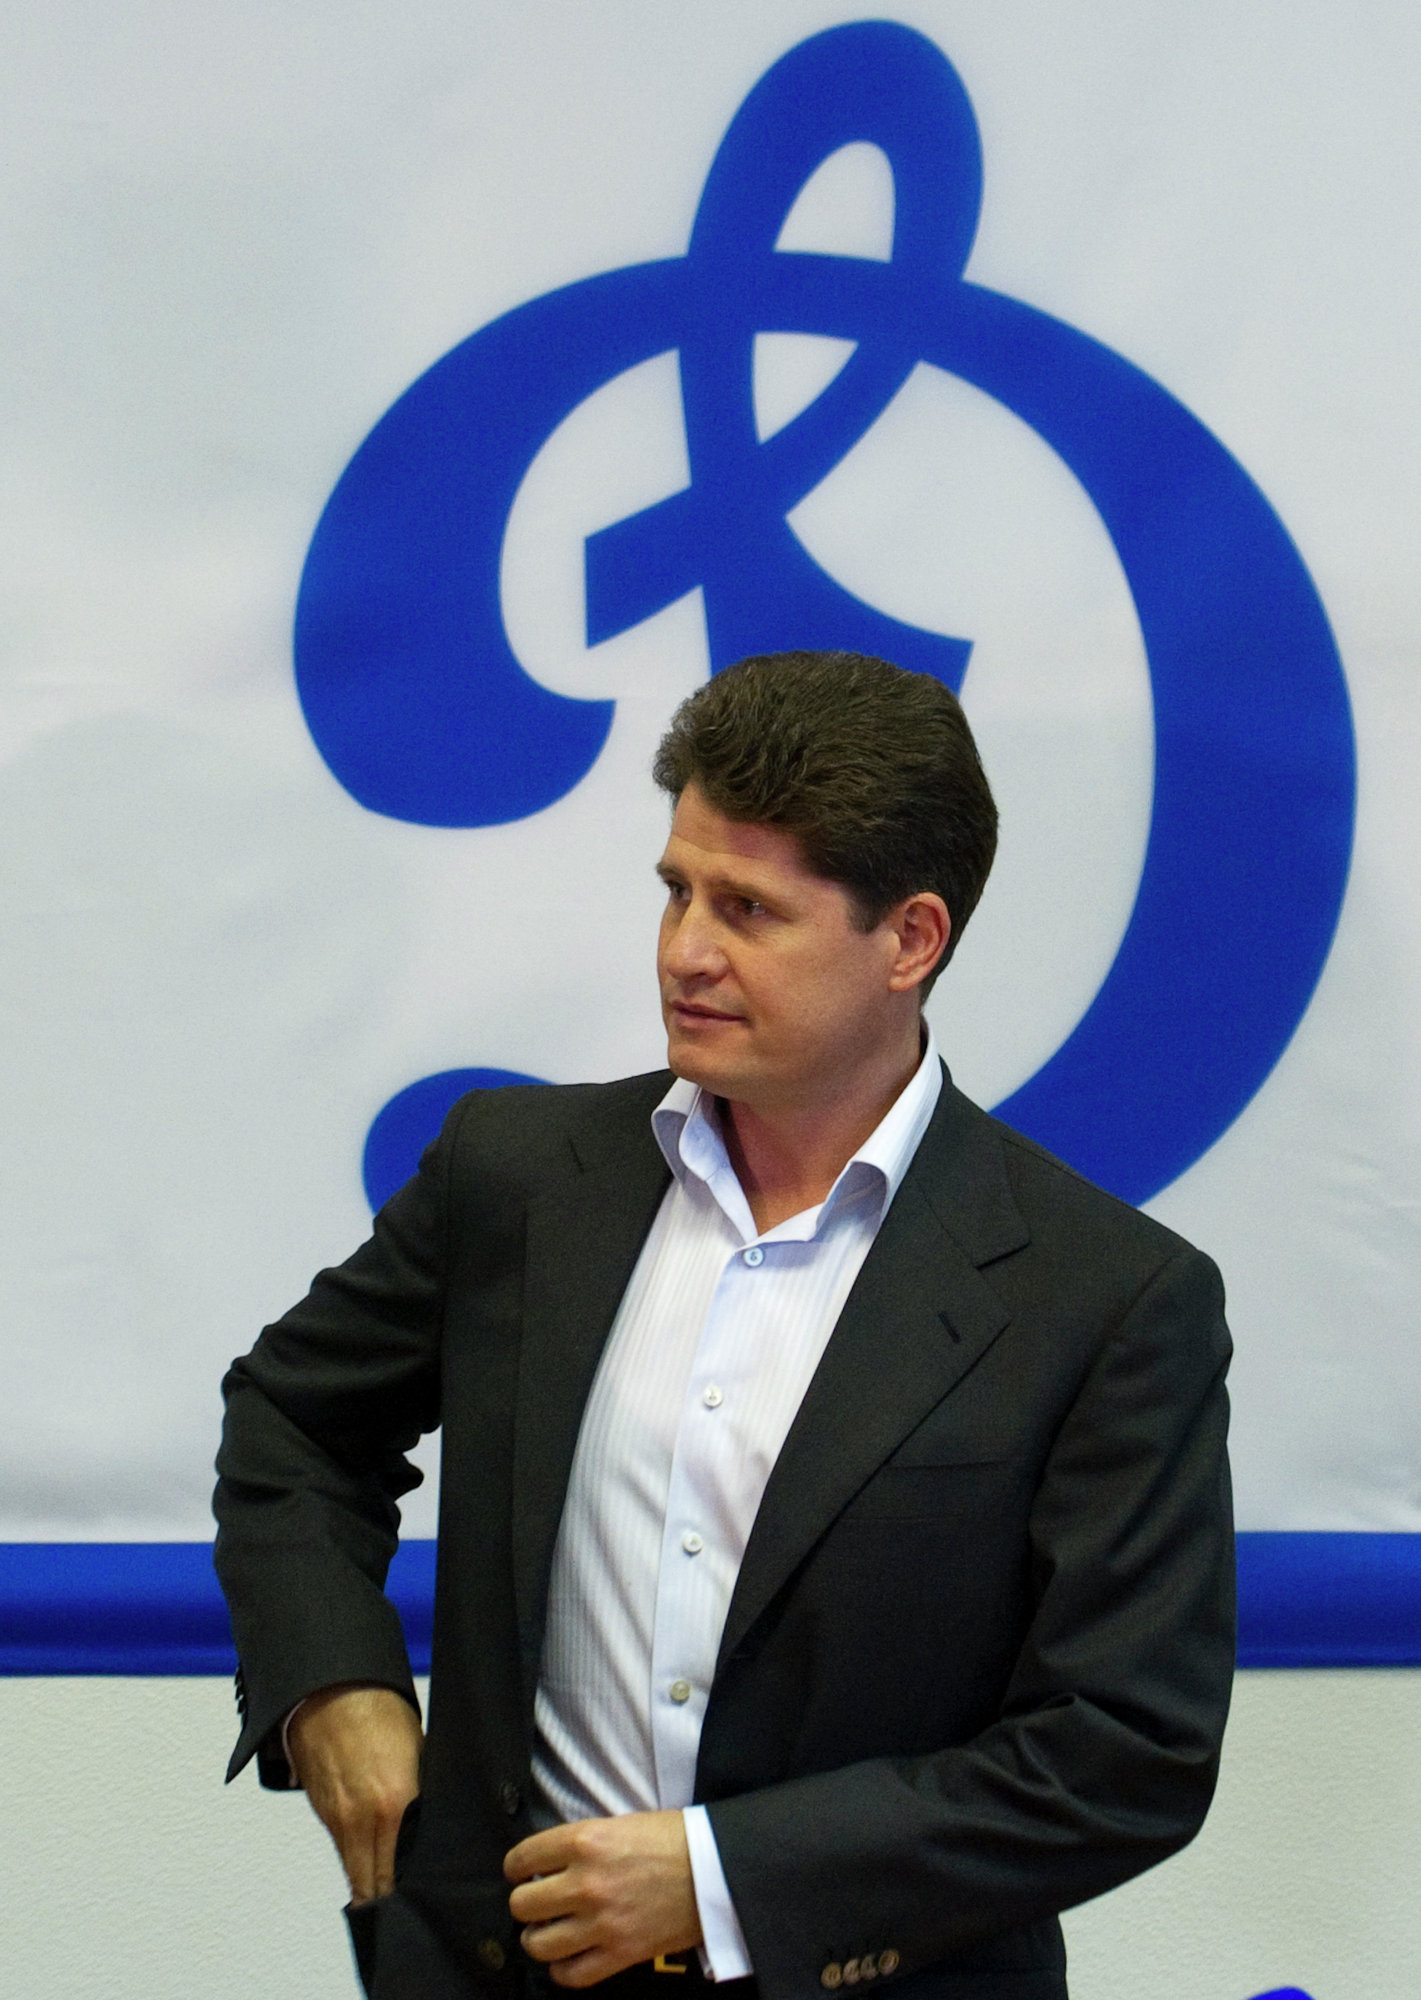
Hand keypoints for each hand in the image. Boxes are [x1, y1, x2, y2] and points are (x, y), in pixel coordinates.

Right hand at [286, 1683, 423, 1904]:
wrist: (330, 1689)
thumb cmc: (380, 1712)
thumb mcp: (418, 1754)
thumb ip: (422, 1798)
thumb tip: (436, 1830)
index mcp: (396, 1801)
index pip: (400, 1874)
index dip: (411, 1898)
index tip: (424, 1906)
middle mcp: (363, 1818)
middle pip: (374, 1888)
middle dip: (389, 1906)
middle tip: (409, 1914)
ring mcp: (339, 1818)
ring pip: (355, 1876)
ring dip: (371, 1890)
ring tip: (392, 1902)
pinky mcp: (323, 1812)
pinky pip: (342, 1853)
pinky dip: (356, 1865)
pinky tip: (372, 1869)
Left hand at [504, 1810, 702, 1986]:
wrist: (715, 1868)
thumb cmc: (673, 1840)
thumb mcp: (620, 1823)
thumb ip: (583, 1842)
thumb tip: (551, 1860)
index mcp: (586, 1841)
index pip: (523, 1858)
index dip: (516, 1866)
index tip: (519, 1871)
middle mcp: (586, 1883)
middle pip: (522, 1905)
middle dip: (525, 1902)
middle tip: (535, 1900)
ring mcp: (602, 1922)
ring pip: (538, 1944)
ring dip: (538, 1938)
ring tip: (545, 1931)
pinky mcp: (620, 1953)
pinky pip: (571, 1974)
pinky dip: (562, 1970)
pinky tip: (566, 1958)